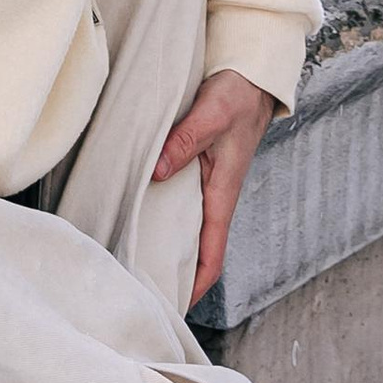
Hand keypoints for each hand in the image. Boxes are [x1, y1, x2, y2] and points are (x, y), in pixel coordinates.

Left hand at [154, 66, 275, 306]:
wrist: (252, 74)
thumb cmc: (237, 95)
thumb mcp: (211, 114)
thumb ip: (185, 141)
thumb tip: (157, 172)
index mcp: (223, 193)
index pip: (213, 253)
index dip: (197, 284)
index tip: (176, 308)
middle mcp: (215, 195)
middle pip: (196, 248)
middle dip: (175, 273)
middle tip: (140, 293)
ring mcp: (206, 184)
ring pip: (186, 226)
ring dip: (166, 244)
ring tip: (130, 261)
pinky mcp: (198, 169)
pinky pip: (179, 202)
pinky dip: (160, 213)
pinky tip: (135, 212)